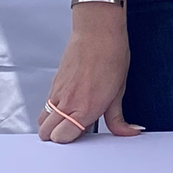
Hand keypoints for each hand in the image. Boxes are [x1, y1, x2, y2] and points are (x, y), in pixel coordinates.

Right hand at [38, 8, 144, 141]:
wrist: (98, 31)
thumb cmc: (111, 56)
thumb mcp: (119, 91)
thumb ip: (118, 118)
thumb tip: (129, 132)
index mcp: (85, 108)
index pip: (62, 138)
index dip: (70, 141)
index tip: (83, 135)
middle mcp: (67, 103)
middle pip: (46, 133)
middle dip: (57, 136)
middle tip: (74, 129)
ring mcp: (58, 93)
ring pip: (43, 120)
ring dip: (52, 124)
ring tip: (70, 118)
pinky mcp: (54, 83)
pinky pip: (46, 105)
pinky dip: (53, 110)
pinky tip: (68, 104)